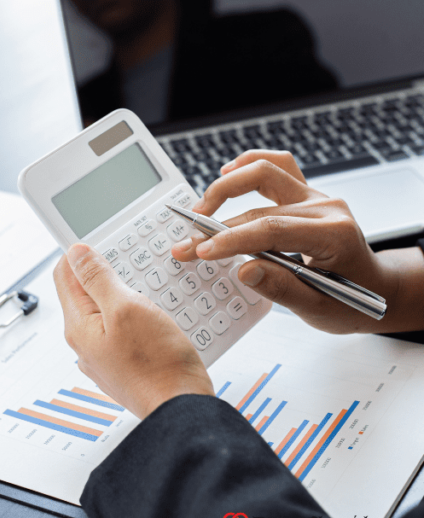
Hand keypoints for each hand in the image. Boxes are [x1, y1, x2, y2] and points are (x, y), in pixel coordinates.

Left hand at [53, 244, 213, 418]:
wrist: (182, 409)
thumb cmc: (158, 364)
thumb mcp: (127, 307)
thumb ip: (98, 278)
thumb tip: (76, 253)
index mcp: (78, 326)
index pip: (64, 275)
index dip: (80, 253)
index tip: (102, 241)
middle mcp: (85, 343)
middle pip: (86, 293)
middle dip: (107, 274)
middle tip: (132, 264)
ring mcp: (104, 356)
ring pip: (107, 312)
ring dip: (126, 295)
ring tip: (148, 291)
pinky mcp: (124, 365)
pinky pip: (124, 331)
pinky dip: (138, 318)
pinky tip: (157, 317)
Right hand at [171, 150, 420, 333]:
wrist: (373, 287)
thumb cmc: (348, 300)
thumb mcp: (317, 309)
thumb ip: (281, 289)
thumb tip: (245, 270)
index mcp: (333, 235)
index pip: (273, 229)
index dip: (232, 239)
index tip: (203, 252)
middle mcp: (325, 208)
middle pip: (260, 205)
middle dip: (216, 226)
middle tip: (188, 246)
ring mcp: (315, 196)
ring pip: (266, 170)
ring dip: (228, 186)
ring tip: (200, 209)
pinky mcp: (304, 194)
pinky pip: (277, 165)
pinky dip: (249, 164)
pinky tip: (226, 173)